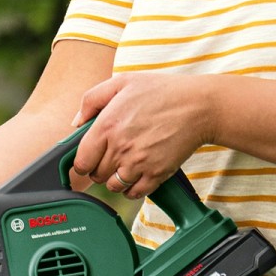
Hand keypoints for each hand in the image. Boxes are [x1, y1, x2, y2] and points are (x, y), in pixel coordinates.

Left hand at [67, 73, 218, 198]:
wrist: (199, 106)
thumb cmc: (162, 91)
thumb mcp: (122, 82)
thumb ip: (92, 100)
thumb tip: (76, 122)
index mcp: (106, 126)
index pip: (81, 161)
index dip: (83, 161)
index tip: (91, 157)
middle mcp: (119, 147)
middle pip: (96, 175)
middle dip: (100, 168)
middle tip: (111, 157)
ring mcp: (138, 163)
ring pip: (113, 187)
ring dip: (115, 180)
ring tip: (125, 166)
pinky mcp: (156, 174)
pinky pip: (134, 193)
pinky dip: (133, 188)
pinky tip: (137, 174)